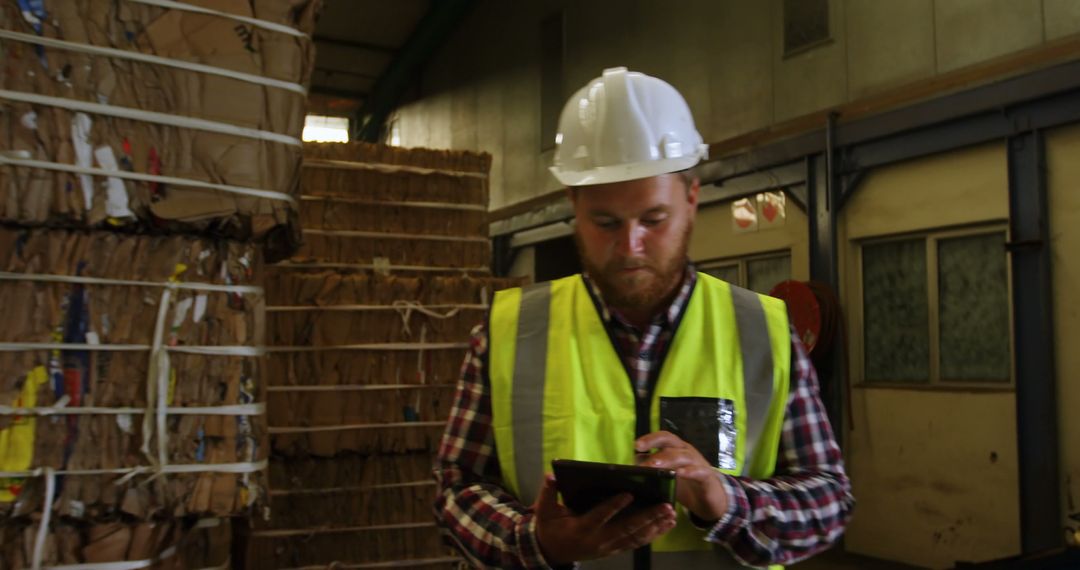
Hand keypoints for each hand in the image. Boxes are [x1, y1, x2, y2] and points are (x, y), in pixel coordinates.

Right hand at [533, 474, 676, 565]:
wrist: (552, 553)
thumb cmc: (550, 528)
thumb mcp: (544, 510)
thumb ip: (548, 493)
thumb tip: (551, 475)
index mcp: (581, 528)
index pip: (600, 516)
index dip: (613, 506)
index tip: (628, 494)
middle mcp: (598, 540)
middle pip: (626, 529)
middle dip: (647, 517)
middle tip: (665, 506)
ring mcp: (608, 547)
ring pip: (635, 538)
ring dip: (655, 527)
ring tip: (671, 515)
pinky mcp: (614, 550)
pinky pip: (636, 543)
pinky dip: (652, 535)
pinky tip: (666, 526)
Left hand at [635, 431, 728, 522]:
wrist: (712, 499)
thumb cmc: (687, 484)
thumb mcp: (667, 475)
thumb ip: (653, 467)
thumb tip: (634, 460)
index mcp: (676, 449)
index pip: (662, 438)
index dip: (649, 439)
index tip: (635, 445)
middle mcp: (686, 452)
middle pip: (670, 440)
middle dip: (654, 442)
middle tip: (640, 448)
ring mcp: (698, 463)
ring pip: (682, 455)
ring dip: (667, 458)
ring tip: (653, 463)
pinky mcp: (707, 476)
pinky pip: (699, 471)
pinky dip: (689, 471)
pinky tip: (679, 473)